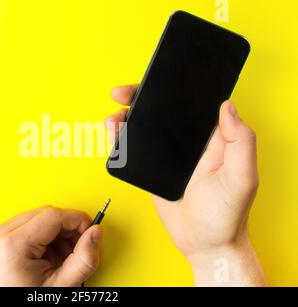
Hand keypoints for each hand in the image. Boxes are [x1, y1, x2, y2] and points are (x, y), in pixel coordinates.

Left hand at [0, 206, 102, 285]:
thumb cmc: (23, 304)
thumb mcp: (60, 286)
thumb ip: (84, 259)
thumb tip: (96, 233)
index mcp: (13, 244)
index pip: (54, 215)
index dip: (77, 220)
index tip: (90, 231)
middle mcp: (1, 234)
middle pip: (46, 214)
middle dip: (67, 229)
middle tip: (77, 250)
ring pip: (38, 218)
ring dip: (56, 234)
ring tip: (60, 259)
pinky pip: (27, 226)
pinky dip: (43, 238)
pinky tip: (47, 256)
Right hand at [106, 85, 265, 285]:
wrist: (204, 244)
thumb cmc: (227, 215)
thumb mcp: (241, 177)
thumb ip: (240, 141)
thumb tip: (227, 106)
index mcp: (212, 138)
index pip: (191, 103)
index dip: (172, 87)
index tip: (153, 80)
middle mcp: (189, 142)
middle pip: (162, 109)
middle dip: (140, 97)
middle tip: (122, 95)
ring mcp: (169, 155)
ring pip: (145, 126)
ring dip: (127, 117)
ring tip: (114, 119)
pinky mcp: (153, 169)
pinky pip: (136, 149)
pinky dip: (122, 139)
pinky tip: (115, 135)